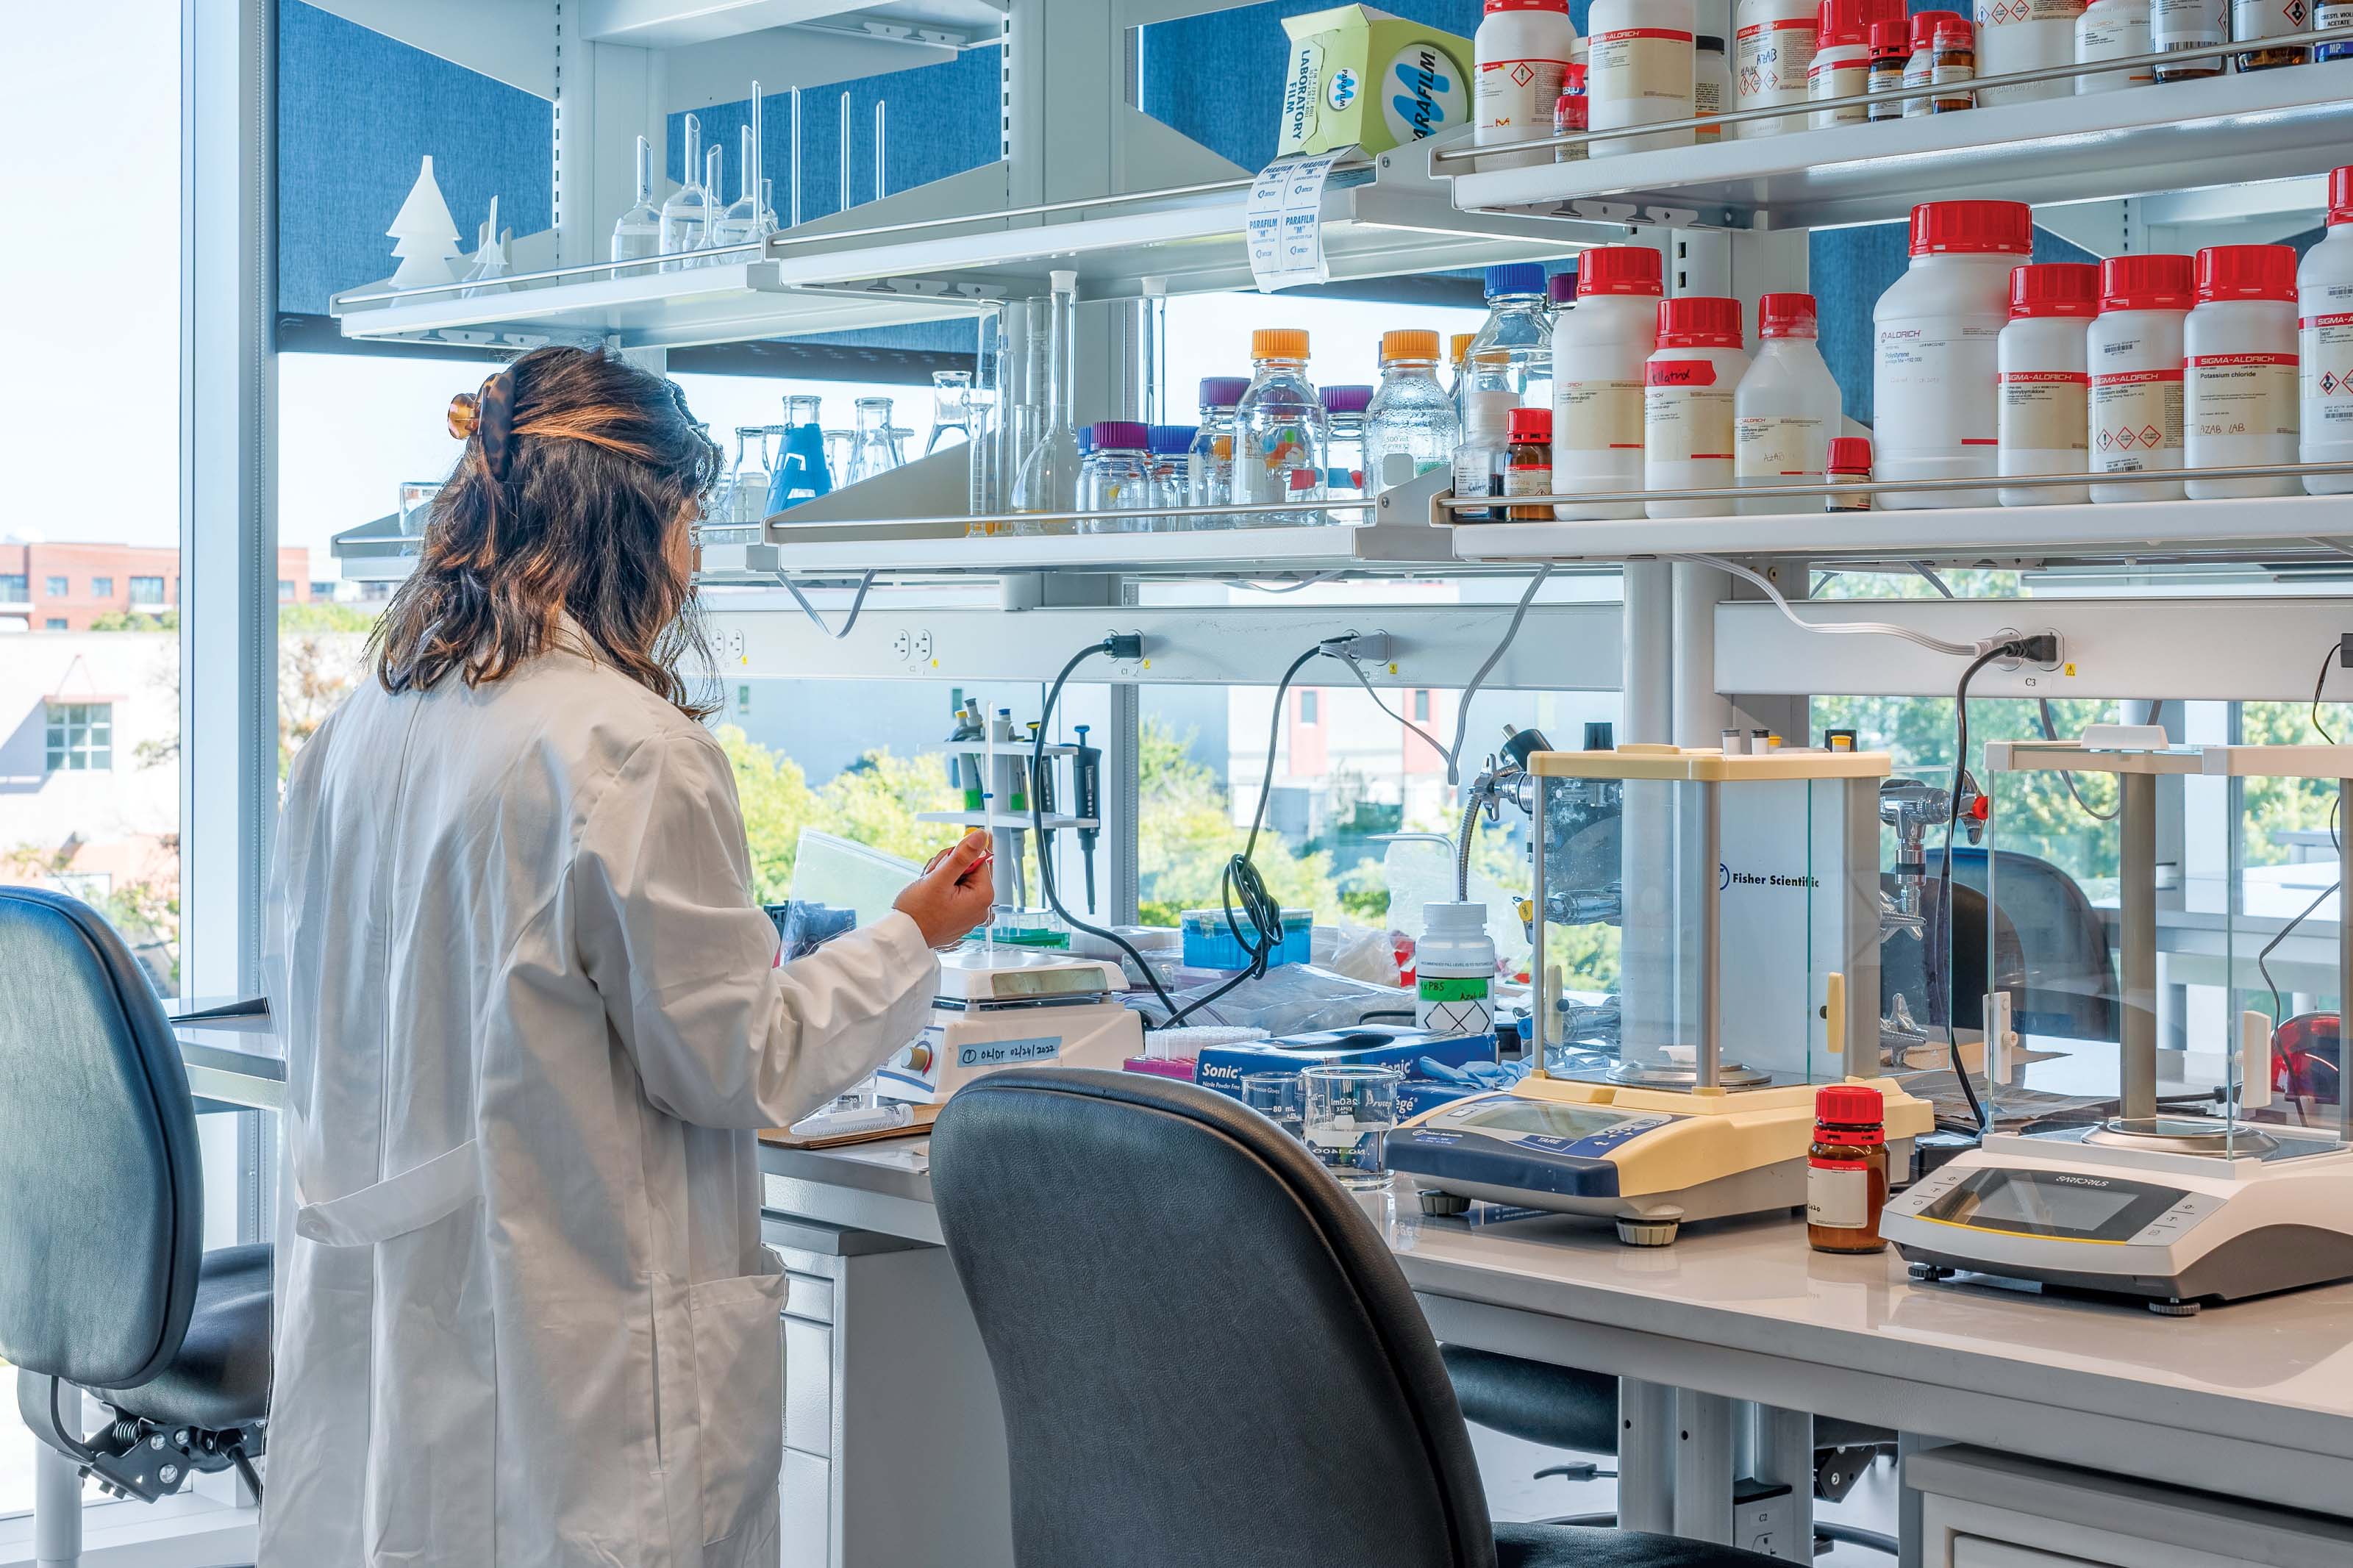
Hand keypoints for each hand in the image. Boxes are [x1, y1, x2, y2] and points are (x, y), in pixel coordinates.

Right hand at [894, 831, 993, 949]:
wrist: (902, 937)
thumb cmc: (918, 913)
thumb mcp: (940, 878)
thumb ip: (963, 855)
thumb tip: (982, 836)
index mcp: (983, 897)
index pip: (979, 860)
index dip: (958, 858)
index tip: (942, 866)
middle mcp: (980, 908)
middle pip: (969, 870)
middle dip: (948, 868)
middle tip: (931, 878)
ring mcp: (969, 914)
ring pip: (958, 880)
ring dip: (941, 878)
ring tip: (927, 889)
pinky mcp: (958, 917)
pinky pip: (954, 894)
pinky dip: (940, 890)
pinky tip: (928, 897)